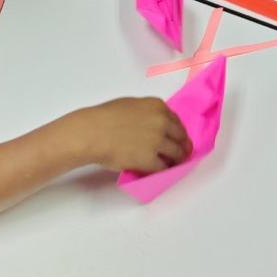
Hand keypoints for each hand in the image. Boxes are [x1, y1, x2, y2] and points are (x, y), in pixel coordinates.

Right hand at [77, 97, 191, 172]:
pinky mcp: (151, 160)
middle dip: (182, 145)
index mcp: (157, 106)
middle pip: (181, 136)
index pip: (176, 120)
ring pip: (177, 153)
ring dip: (177, 160)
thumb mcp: (132, 105)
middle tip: (182, 153)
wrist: (94, 132)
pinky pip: (164, 167)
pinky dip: (164, 170)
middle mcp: (162, 122)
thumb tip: (153, 123)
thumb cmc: (106, 116)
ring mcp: (158, 141)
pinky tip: (161, 171)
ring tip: (174, 164)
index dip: (178, 131)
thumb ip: (147, 112)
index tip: (178, 137)